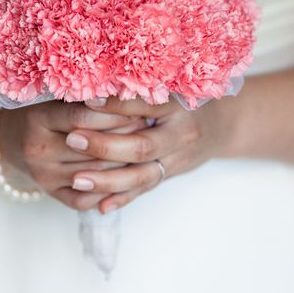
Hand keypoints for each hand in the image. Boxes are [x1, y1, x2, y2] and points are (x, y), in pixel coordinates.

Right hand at [0, 100, 148, 210]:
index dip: (115, 113)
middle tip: (149, 128)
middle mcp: (38, 149)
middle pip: (92, 148)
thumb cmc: (43, 110)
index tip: (139, 107)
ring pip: (95, 174)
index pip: (83, 117)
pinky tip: (128, 176)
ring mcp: (44, 174)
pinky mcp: (51, 193)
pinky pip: (86, 198)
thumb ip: (83, 94)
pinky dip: (110, 191)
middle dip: (126, 138)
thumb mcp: (55, 95)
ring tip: (145, 149)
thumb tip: (127, 88)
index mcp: (38, 118)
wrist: (11, 139)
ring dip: (125, 164)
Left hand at [65, 96, 232, 213]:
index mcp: (177, 105)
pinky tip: (99, 205)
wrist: (221, 126)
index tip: (86, 101)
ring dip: (108, 181)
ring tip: (77, 181)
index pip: (144, 105)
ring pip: (142, 175)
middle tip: (73, 141)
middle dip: (105, 146)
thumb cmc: (184, 99)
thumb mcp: (169, 87)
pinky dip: (122, 198)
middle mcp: (180, 133)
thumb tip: (92, 89)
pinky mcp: (171, 174)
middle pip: (142, 146)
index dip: (114, 105)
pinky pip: (145, 189)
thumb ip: (137, 91)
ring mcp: (177, 158)